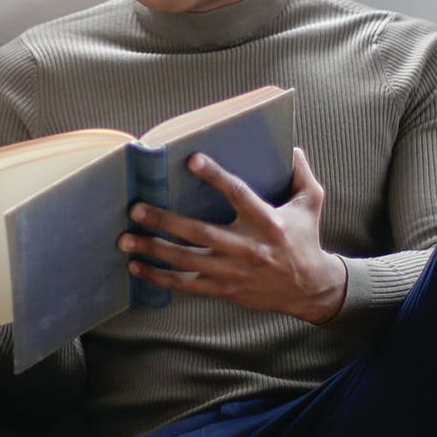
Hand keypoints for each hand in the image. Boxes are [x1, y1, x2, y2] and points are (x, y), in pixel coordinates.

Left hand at [119, 147, 346, 323]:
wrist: (309, 289)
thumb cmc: (306, 240)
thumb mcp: (311, 203)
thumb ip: (300, 174)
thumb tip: (291, 147)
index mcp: (266, 221)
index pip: (238, 194)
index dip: (215, 176)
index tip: (191, 159)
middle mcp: (246, 247)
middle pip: (199, 233)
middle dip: (165, 221)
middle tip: (136, 208)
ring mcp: (232, 271)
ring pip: (186, 260)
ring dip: (153, 249)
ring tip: (126, 238)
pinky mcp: (223, 289)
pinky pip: (186, 285)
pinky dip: (159, 278)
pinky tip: (137, 267)